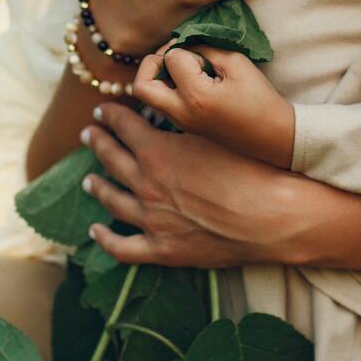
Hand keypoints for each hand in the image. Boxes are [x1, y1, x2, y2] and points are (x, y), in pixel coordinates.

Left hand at [79, 104, 314, 267]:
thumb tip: (167, 117)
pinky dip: (105, 239)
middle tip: (89, 134)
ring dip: (97, 186)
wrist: (271, 215)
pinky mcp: (162, 249)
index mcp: (157, 151)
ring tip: (88, 178)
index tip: (102, 111)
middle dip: (98, 143)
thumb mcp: (213, 134)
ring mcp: (151, 219)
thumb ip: (182, 126)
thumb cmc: (250, 169)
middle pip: (111, 159)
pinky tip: (96, 231)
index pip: (123, 126)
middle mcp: (146, 184)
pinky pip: (122, 247)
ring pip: (111, 199)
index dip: (110, 116)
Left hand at [131, 45, 295, 168]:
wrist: (272, 136)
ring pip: (147, 96)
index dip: (186, 47)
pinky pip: (161, 102)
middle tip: (175, 57)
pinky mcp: (183, 126)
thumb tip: (185, 41)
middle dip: (152, 64)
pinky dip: (167, 87)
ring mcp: (180, 123)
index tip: (206, 53)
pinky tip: (191, 81)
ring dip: (158, 76)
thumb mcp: (237, 62)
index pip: (171, 58)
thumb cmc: (260, 98)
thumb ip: (207, 47)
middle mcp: (181, 113)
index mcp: (196, 96)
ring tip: (185, 69)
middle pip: (140, 86)